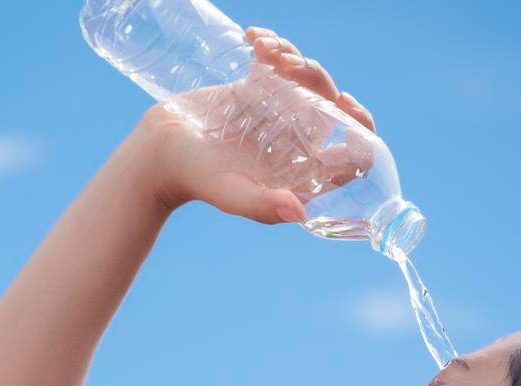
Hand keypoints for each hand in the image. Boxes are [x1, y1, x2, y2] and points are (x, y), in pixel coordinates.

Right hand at [130, 26, 379, 224]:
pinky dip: (272, 45)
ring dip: (297, 59)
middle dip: (321, 82)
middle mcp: (297, 144)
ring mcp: (279, 115)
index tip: (344, 104)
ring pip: (309, 81)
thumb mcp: (231, 194)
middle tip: (293, 68)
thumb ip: (263, 206)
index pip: (352, 156)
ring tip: (268, 53)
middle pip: (333, 109)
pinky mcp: (259, 90)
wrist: (160, 152)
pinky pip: (279, 62)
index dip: (360, 131)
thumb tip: (300, 211)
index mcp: (302, 172)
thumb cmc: (196, 180)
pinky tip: (253, 39)